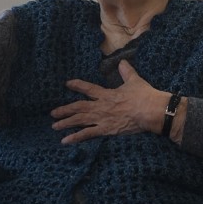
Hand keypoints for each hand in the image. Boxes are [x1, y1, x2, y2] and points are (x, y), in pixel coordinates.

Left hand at [50, 60, 164, 143]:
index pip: (88, 88)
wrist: (149, 111)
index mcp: (107, 94)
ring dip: (65, 123)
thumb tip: (122, 62)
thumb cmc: (143, 96)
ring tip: (54, 126)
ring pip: (79, 120)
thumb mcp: (134, 81)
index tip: (68, 84)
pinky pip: (86, 134)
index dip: (77, 85)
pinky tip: (64, 141)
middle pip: (78, 107)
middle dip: (64, 109)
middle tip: (53, 113)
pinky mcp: (105, 130)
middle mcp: (100, 106)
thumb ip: (126, 72)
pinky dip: (75, 137)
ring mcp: (101, 118)